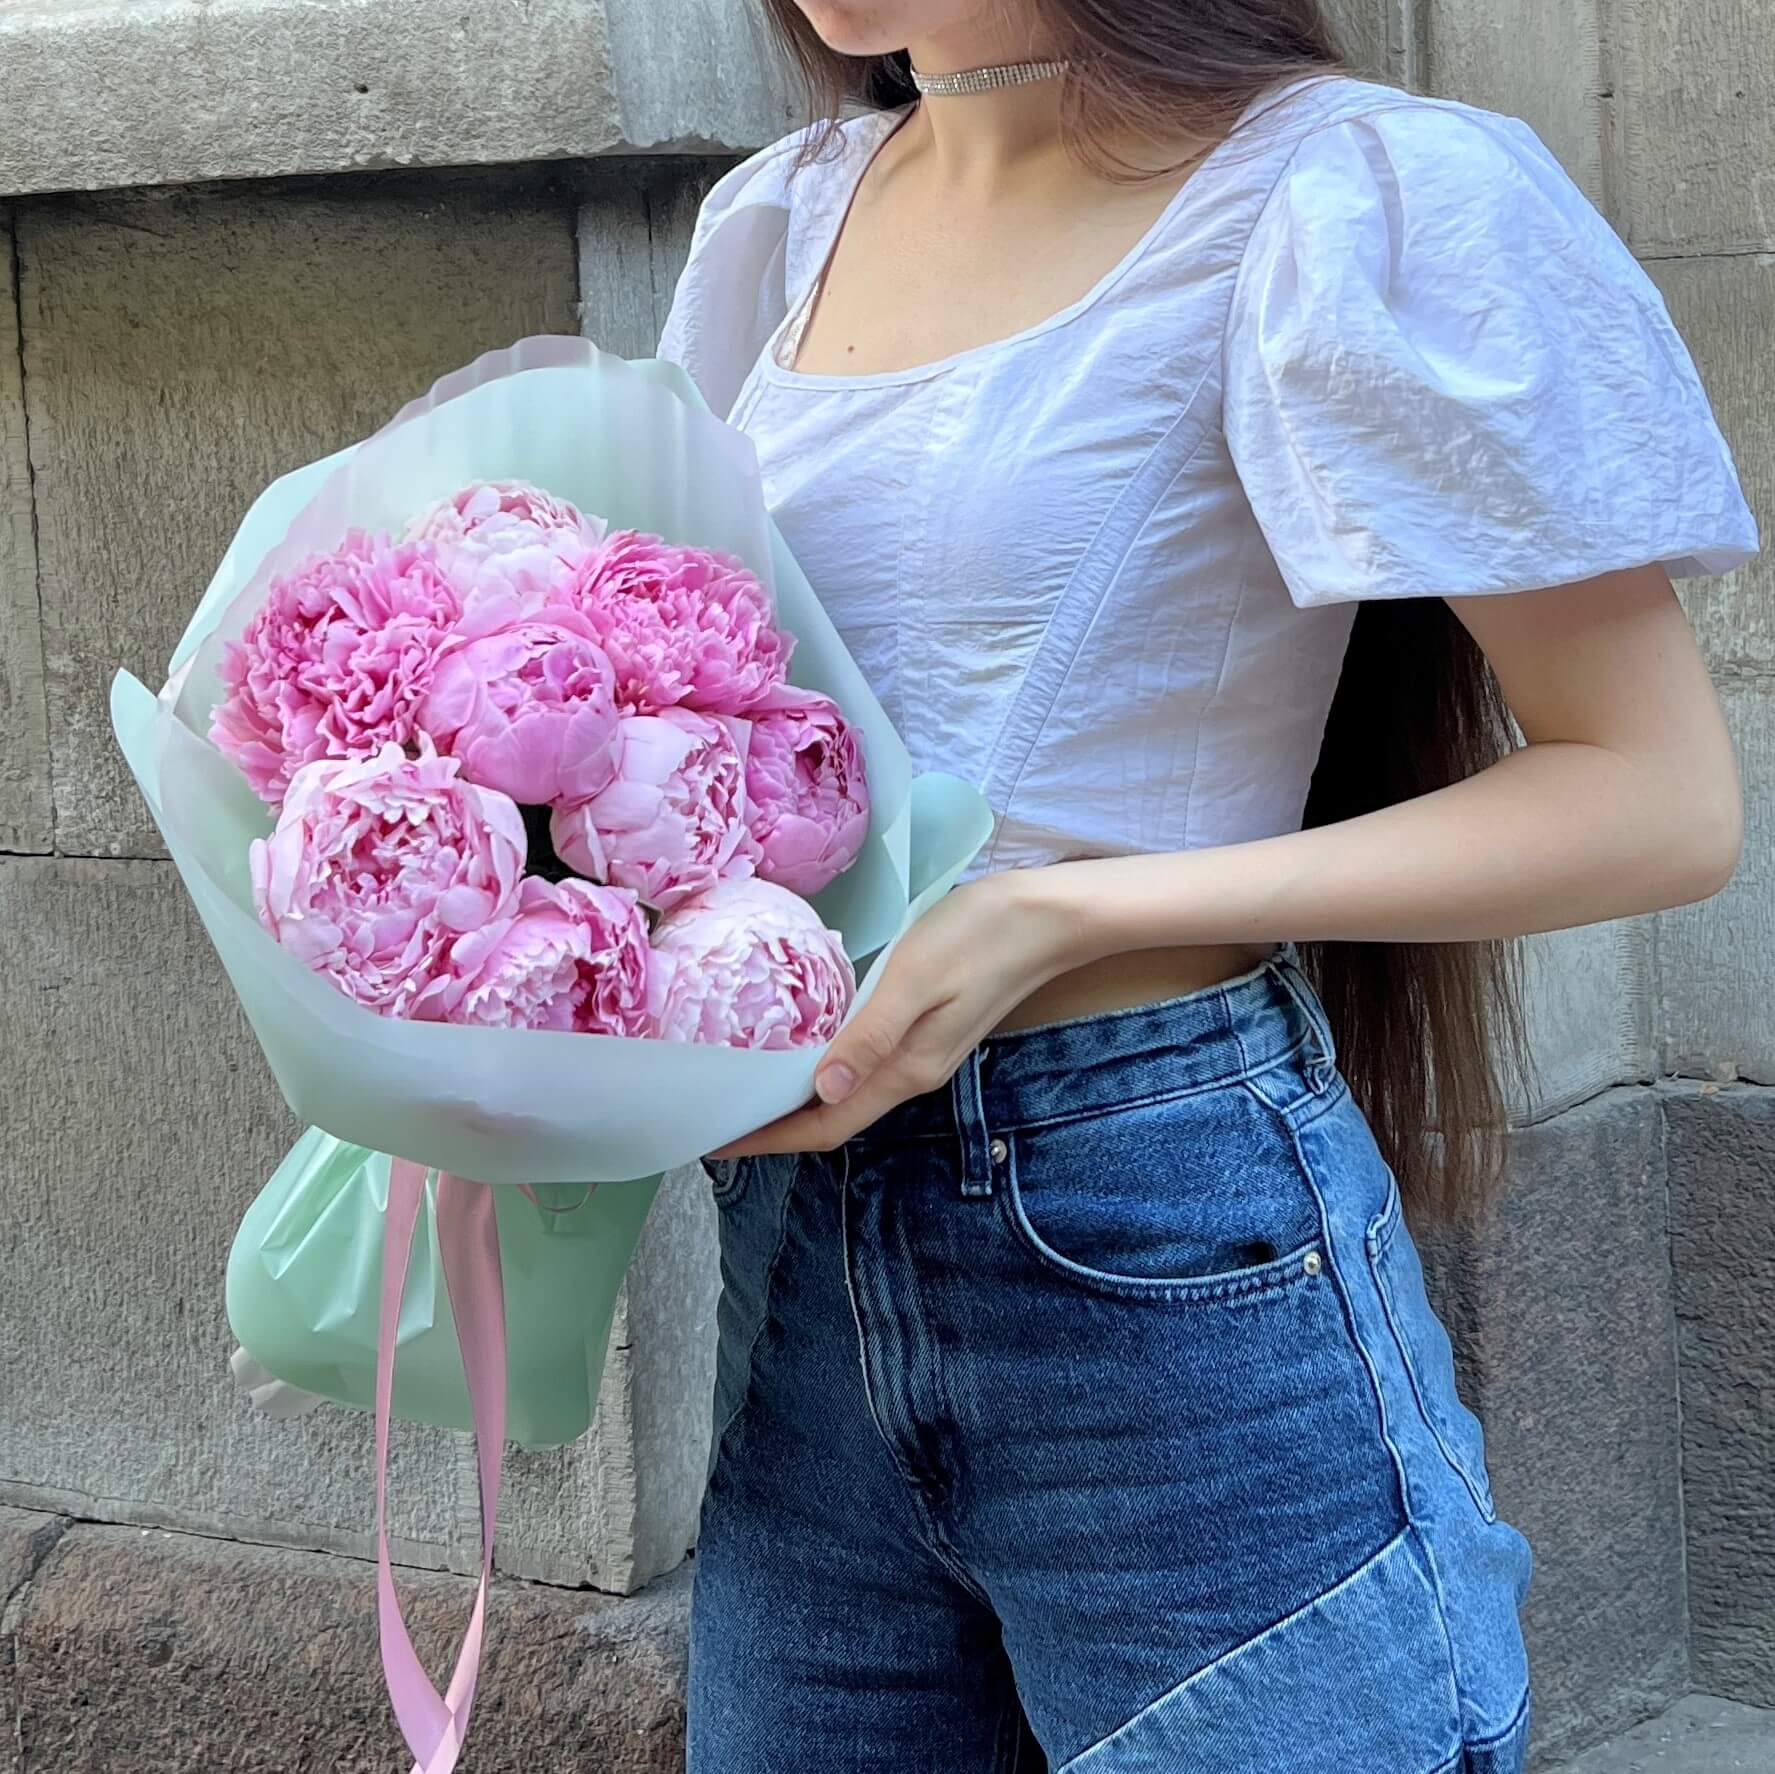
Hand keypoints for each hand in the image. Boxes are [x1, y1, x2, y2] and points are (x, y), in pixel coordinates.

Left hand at [709, 868, 1083, 1156]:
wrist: (1049, 917)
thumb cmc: (981, 936)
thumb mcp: (917, 977)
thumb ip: (871, 1034)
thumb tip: (824, 1088)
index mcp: (906, 1070)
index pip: (827, 1127)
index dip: (770, 1140)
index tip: (717, 1139)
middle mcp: (913, 1073)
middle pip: (833, 1118)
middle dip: (775, 1126)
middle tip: (717, 1113)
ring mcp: (922, 1053)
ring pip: (848, 1092)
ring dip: (797, 1098)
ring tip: (746, 1086)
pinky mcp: (927, 1028)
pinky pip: (864, 1063)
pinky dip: (825, 1066)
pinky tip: (802, 1044)